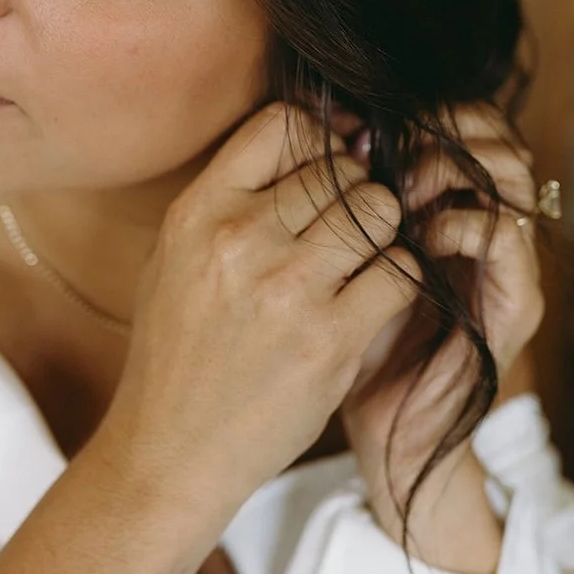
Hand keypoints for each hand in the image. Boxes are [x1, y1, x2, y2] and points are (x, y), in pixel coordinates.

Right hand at [104, 101, 423, 517]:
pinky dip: (399, 282)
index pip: (281, 124)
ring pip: (380, 212)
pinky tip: (374, 301)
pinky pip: (401, 274)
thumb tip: (323, 136)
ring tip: (364, 262)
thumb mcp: (178, 256)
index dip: (318, 138)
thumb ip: (237, 196)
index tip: (327, 166)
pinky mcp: (331, 338)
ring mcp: (287, 288)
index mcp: (199, 211)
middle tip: (349, 230)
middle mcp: (240, 238)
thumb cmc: (181, 350)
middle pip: (340, 169)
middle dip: (357, 193)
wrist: (172, 450)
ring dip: (384, 233)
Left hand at [338, 103, 544, 558]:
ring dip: (449, 167)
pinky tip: (420, 237)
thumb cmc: (342, 350)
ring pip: (508, 169)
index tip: (358, 124)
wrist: (383, 441)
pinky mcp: (518, 307)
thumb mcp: (328, 265)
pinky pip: (505, 233)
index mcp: (450, 206)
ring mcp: (509, 264)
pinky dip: (461, 220)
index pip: (462, 117)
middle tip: (382, 150)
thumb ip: (335, 203)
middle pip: (490, 130)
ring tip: (401, 192)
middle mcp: (488, 224)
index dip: (416, 108)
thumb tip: (312, 129)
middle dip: (434, 128)